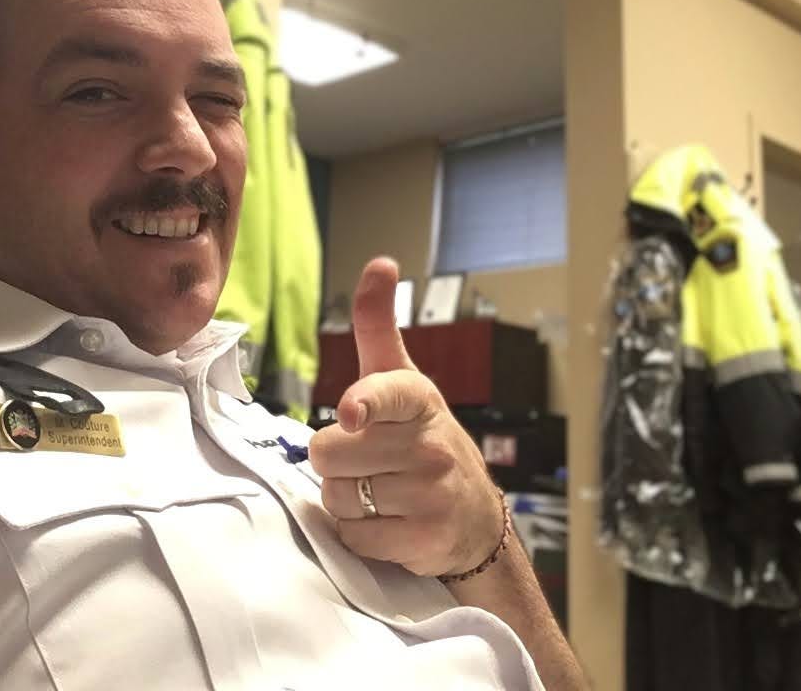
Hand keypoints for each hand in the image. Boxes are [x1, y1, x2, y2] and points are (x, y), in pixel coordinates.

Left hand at [308, 257, 503, 577]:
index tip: (353, 415)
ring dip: (346, 500)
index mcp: (417, 399)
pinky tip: (387, 522)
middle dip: (335, 462)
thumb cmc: (422, 437)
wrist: (472, 516)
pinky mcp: (425, 538)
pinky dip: (359, 535)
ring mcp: (430, 494)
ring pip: (338, 497)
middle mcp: (428, 445)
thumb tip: (379, 262)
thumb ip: (377, 326)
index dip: (363, 405)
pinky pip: (354, 536)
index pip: (384, 395)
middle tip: (365, 461)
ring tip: (379, 492)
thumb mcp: (402, 379)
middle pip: (328, 453)